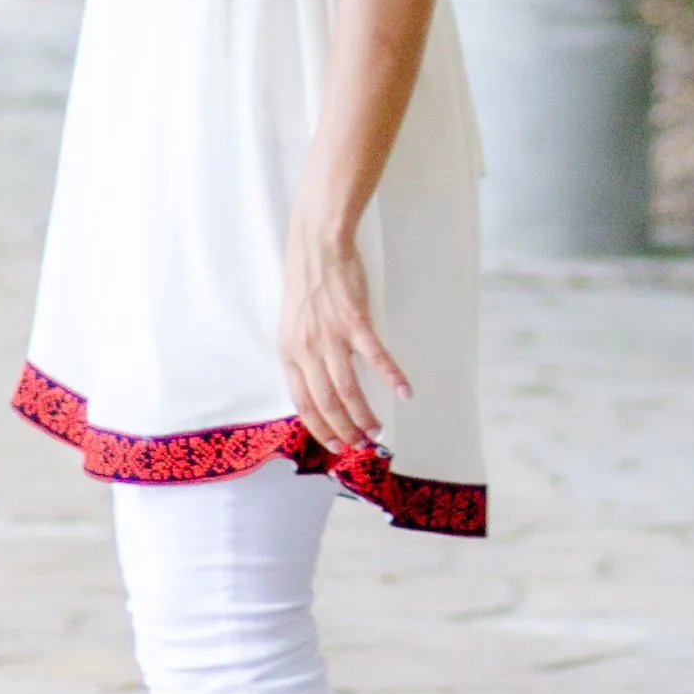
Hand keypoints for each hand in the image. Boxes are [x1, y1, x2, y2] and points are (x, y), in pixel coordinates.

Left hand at [279, 214, 412, 454]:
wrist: (317, 247)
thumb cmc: (306, 286)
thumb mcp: (292, 326)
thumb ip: (301, 356)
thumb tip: (315, 387)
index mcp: (289, 352)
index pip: (303, 402)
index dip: (319, 428)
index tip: (335, 446)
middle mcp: (306, 348)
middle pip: (326, 402)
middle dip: (345, 429)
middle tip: (362, 444)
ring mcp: (331, 335)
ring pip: (348, 388)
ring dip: (364, 414)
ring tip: (378, 429)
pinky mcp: (355, 320)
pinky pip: (375, 356)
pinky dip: (392, 376)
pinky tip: (404, 391)